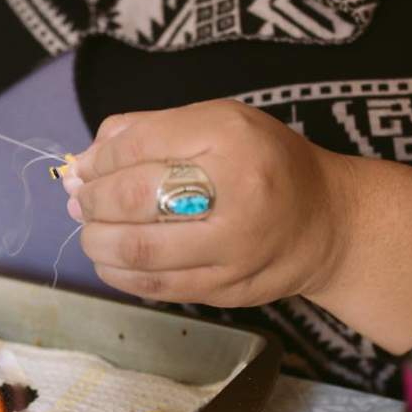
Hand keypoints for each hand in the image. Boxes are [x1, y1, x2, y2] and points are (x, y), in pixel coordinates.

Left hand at [64, 99, 353, 307]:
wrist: (328, 222)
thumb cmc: (264, 162)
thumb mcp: (218, 123)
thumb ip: (149, 132)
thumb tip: (83, 163)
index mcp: (230, 138)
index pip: (138, 145)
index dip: (98, 160)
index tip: (85, 169)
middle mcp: (236, 192)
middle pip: (133, 199)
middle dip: (93, 201)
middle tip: (83, 202)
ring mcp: (233, 248)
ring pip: (139, 250)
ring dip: (98, 241)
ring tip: (93, 231)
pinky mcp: (227, 288)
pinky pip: (155, 287)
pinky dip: (120, 274)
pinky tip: (112, 261)